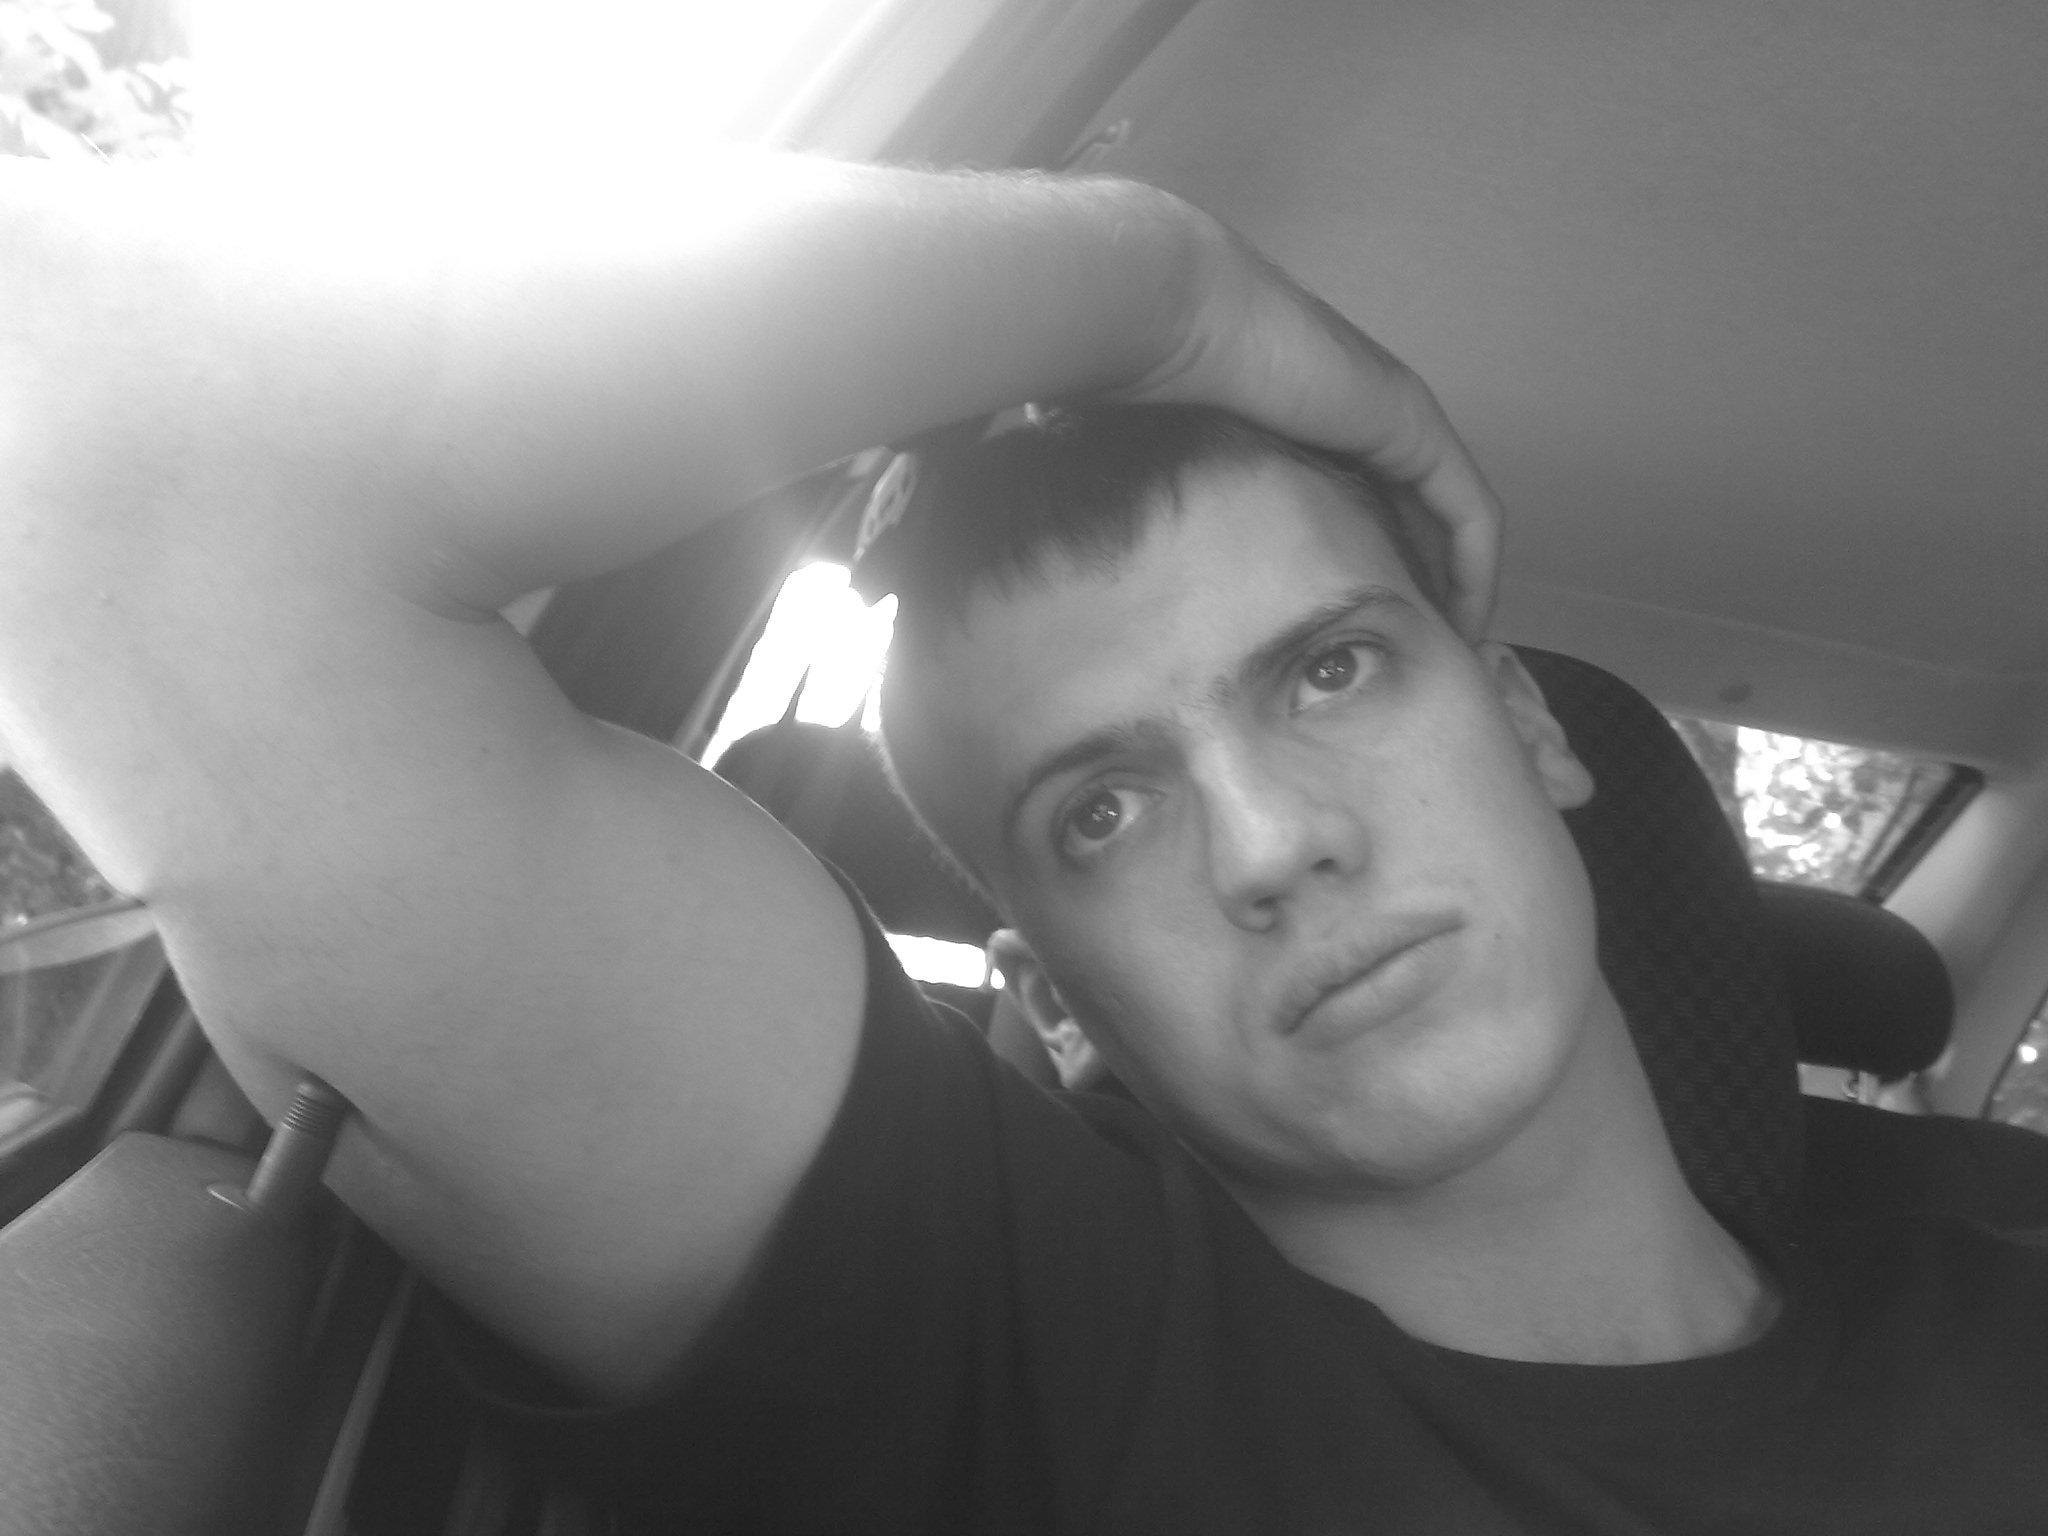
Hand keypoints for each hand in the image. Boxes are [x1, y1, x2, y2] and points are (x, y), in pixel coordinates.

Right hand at [1116, 211, 1502, 638]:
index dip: (1381, 574)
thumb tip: (1133, 568)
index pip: (1371, 509)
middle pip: (1422, 519)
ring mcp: (1397, 418)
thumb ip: (1184, 507)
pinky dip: (1476, 570)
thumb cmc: (1151, 386)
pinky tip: (1462, 620)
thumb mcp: (1178, 469)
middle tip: (1420, 656)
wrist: (1176, 318)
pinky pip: (1471, 513)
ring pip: (1455, 520)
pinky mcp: (1414, 427)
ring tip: (1449, 648)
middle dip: (1429, 587)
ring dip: (1460, 586)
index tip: (1370, 638)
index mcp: (1315, 427)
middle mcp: (1366, 419)